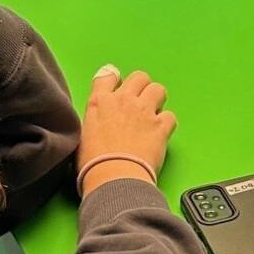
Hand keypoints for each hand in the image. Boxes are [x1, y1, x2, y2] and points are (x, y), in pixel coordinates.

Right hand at [76, 66, 176, 200]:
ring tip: (152, 114)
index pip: (107, 75)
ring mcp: (144, 112)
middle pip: (139, 77)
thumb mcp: (82, 135)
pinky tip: (161, 133)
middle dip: (141, 86)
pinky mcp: (160, 127)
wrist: (112, 178)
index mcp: (100, 102)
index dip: (113, 77)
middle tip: (139, 102)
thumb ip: (94, 119)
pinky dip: (167, 124)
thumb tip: (98, 121)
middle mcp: (123, 101)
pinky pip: (171, 116)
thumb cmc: (92, 164)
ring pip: (158, 89)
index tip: (117, 84)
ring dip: (156, 100)